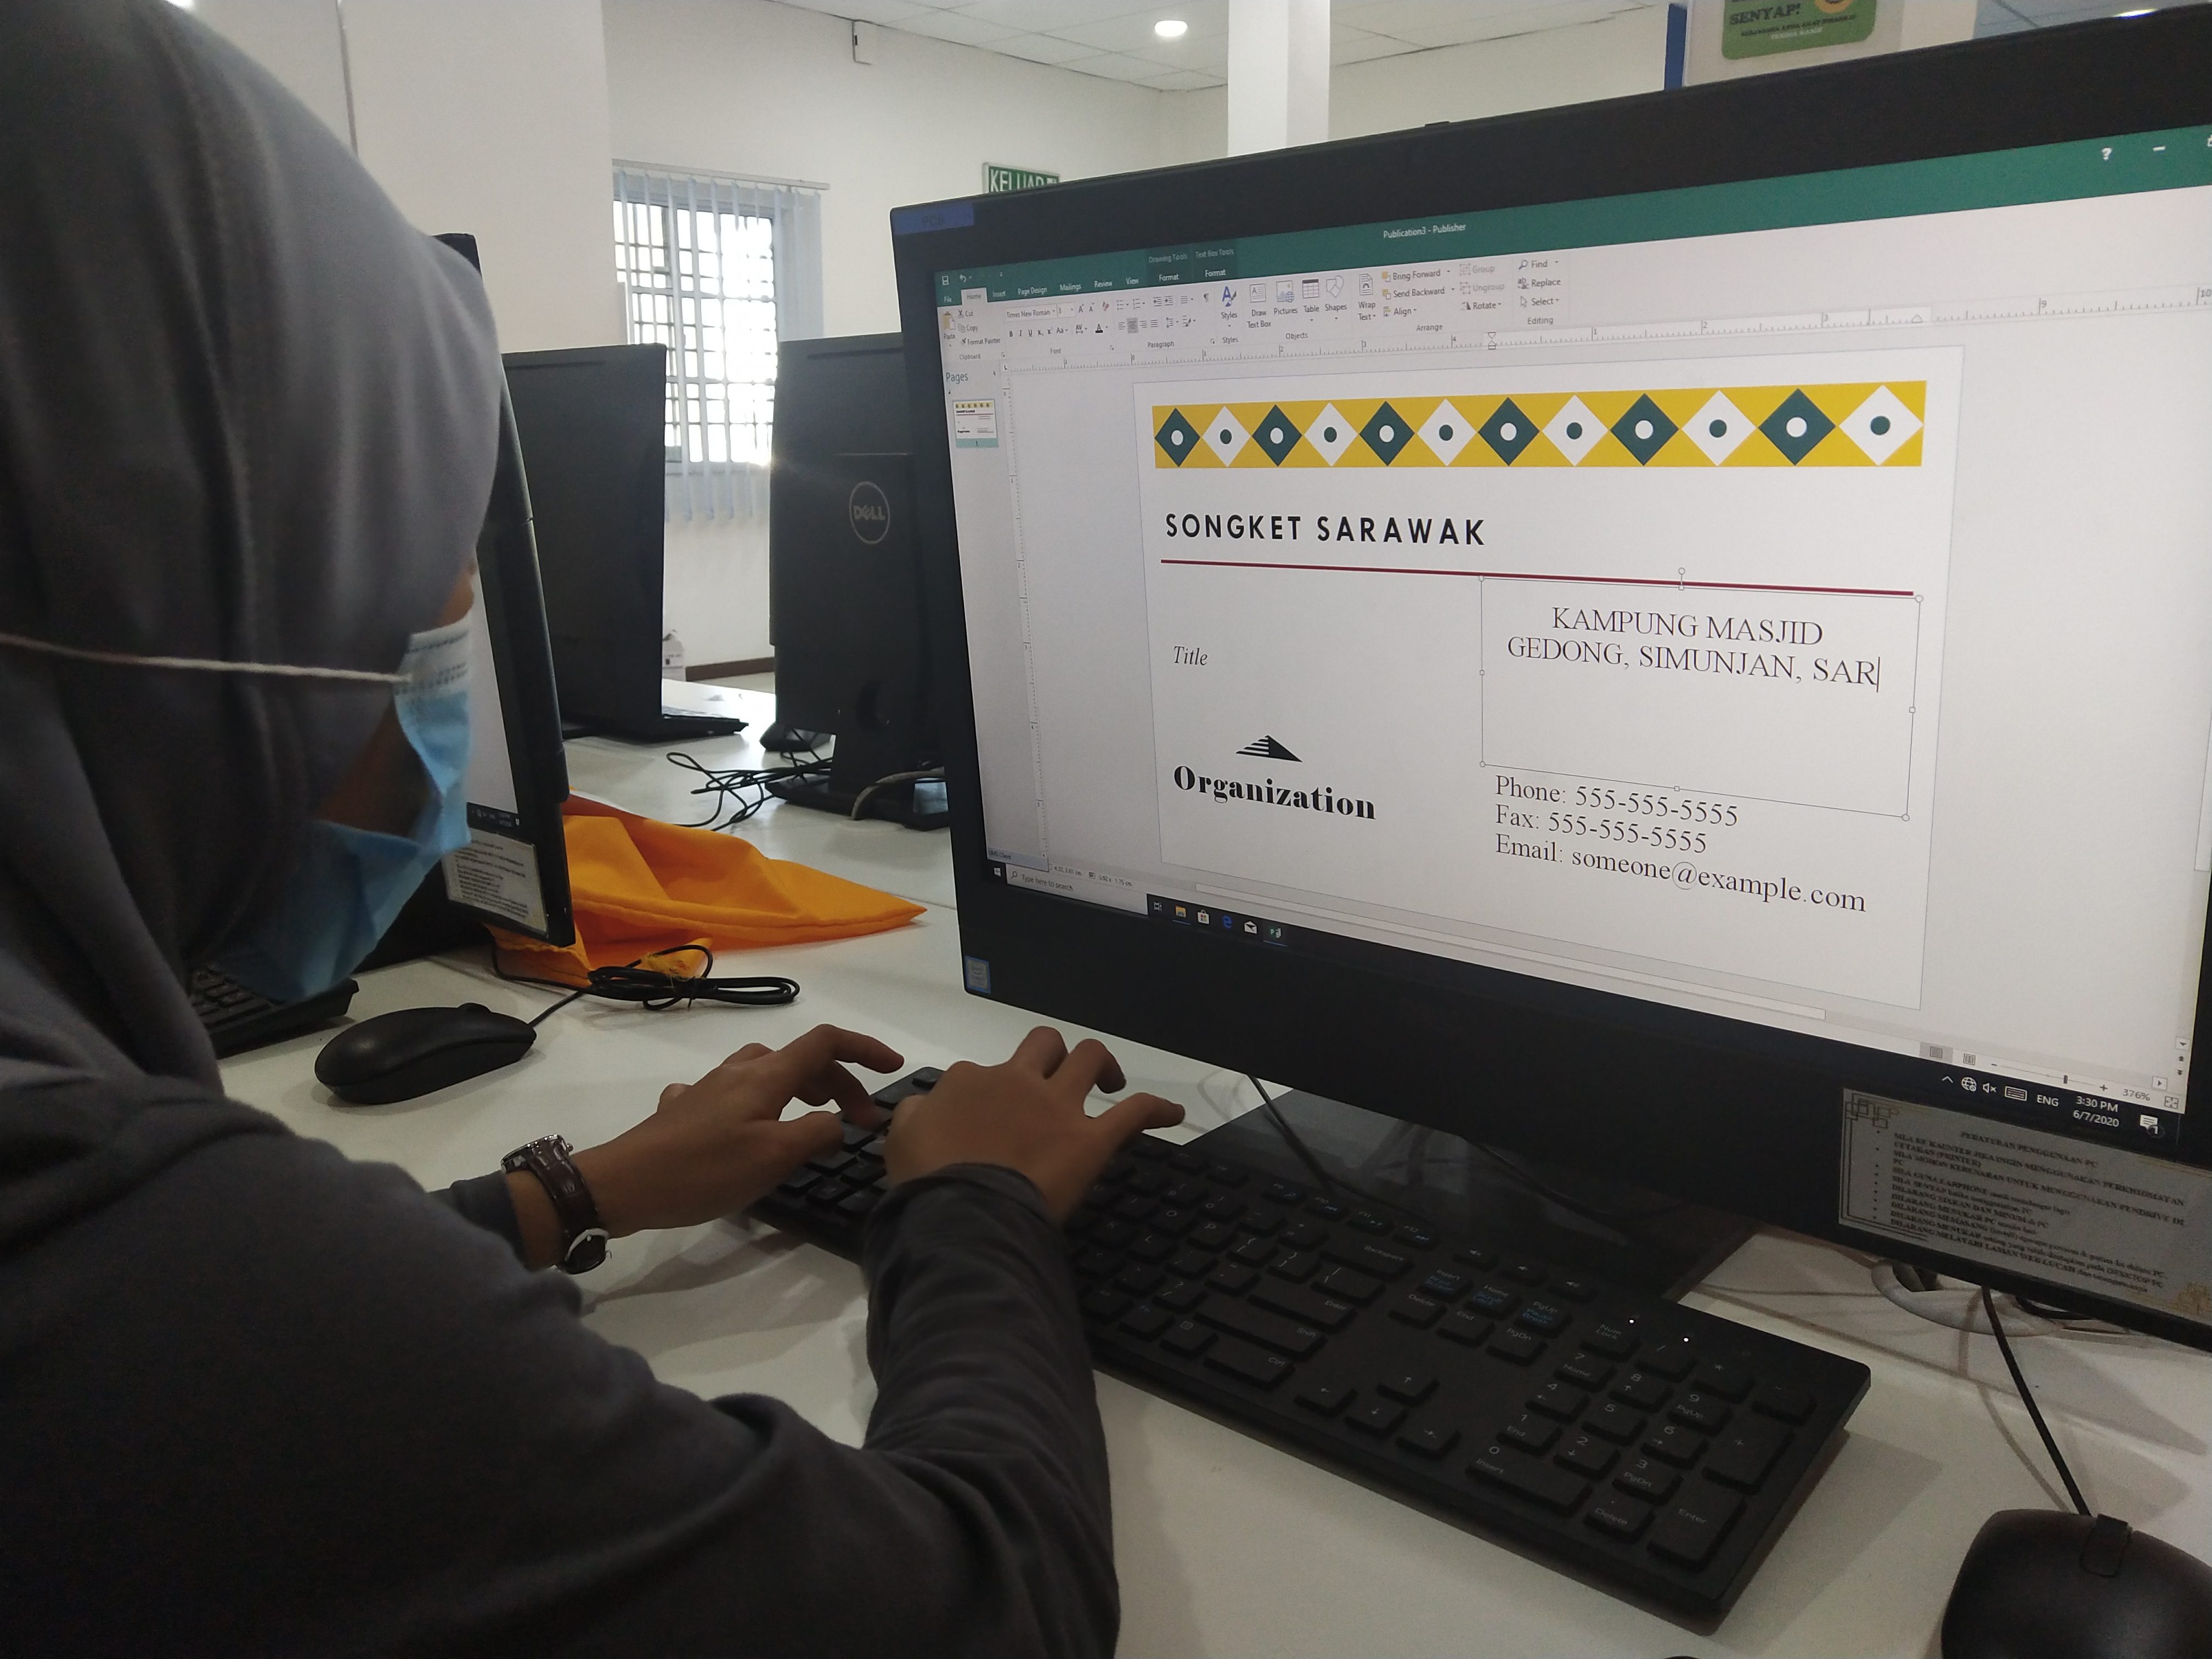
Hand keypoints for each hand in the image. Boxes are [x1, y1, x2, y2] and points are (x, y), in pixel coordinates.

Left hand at [507, 1025, 902, 1268]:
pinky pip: (725, 1095)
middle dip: (838, 1082)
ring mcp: (706, 1089)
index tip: (892, 1069)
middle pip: (799, 1058)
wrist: (621, 1183)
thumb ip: (816, 1134)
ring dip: (796, 1086)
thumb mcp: (774, 1158)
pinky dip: (750, 1105)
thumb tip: (835, 1123)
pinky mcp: (682, 1111)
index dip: (865, 1049)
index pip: (826, 1041)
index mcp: (766, 1076)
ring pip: (762, 1070)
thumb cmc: (703, 1171)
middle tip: (858, 1122)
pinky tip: (739, 1128)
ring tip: (810, 1116)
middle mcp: (738, 1071)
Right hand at [882, 1027, 1184, 1218]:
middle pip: (1044, 1044)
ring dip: (1102, 1065)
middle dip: (1053, 1053)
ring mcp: (1057, 1107)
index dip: (985, 1091)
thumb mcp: (900, 1138)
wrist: (963, 1212)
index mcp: (970, 1081)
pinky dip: (1157, 1109)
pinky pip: (1134, 1113)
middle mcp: (1017, 1081)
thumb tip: (923, 1109)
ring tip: (1108, 1082)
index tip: (985, 1119)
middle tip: (1058, 1078)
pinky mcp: (1090, 1139)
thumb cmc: (927, 1179)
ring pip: (1088, 1058)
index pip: (980, 1072)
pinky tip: (1174, 1113)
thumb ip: (915, 1115)